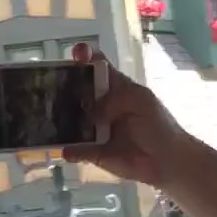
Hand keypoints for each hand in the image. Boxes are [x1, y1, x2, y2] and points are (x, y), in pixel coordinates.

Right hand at [64, 45, 192, 188]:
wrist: (168, 161)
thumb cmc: (158, 126)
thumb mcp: (141, 101)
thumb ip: (115, 98)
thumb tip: (91, 112)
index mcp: (114, 87)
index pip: (96, 66)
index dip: (85, 57)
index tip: (77, 55)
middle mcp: (100, 105)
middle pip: (76, 91)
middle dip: (63, 87)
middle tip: (51, 87)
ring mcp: (94, 128)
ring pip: (71, 120)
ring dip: (60, 118)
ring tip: (48, 116)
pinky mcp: (94, 152)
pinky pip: (77, 150)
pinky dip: (70, 150)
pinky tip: (65, 150)